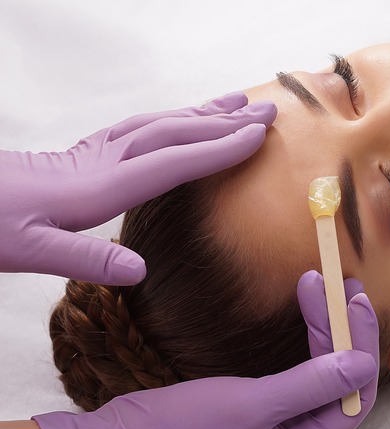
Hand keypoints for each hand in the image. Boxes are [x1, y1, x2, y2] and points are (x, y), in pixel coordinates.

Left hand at [0, 92, 275, 284]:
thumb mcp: (27, 251)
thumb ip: (84, 260)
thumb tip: (139, 270)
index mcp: (97, 187)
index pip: (172, 162)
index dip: (218, 149)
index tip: (258, 137)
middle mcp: (103, 161)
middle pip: (174, 133)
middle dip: (225, 122)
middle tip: (267, 113)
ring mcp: (96, 153)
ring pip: (160, 123)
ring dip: (204, 113)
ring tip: (238, 103)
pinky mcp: (88, 153)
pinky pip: (142, 126)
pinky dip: (173, 118)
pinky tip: (183, 120)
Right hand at [31, 271, 379, 428]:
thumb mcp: (249, 407)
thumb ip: (309, 387)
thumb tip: (363, 363)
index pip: (354, 396)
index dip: (359, 345)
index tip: (351, 299)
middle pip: (343, 379)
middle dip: (344, 328)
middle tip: (342, 282)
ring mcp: (284, 421)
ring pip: (324, 370)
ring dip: (329, 327)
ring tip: (322, 285)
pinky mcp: (265, 405)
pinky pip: (302, 368)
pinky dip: (308, 337)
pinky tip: (308, 310)